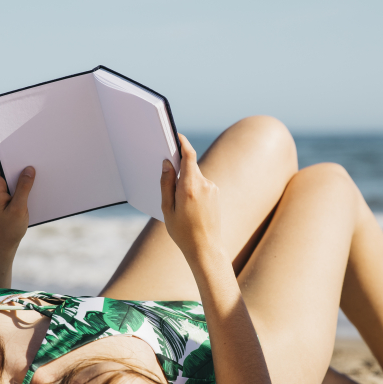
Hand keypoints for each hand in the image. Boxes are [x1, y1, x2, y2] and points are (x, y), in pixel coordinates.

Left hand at [0, 142, 34, 252]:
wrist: (3, 244)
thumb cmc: (8, 228)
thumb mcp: (19, 208)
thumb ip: (24, 188)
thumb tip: (29, 168)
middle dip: (9, 152)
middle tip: (22, 141)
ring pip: (6, 171)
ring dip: (17, 165)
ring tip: (31, 156)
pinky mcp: (4, 194)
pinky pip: (11, 180)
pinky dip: (20, 175)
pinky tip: (32, 174)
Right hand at [160, 134, 221, 262]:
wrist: (206, 247)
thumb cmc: (183, 231)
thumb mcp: (167, 208)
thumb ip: (166, 183)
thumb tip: (167, 163)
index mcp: (190, 187)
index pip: (189, 155)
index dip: (183, 142)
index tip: (176, 135)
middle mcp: (204, 184)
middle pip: (190, 166)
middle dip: (178, 170)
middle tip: (167, 181)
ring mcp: (212, 188)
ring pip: (194, 176)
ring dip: (185, 183)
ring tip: (179, 205)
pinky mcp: (216, 193)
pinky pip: (201, 184)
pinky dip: (192, 190)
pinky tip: (189, 208)